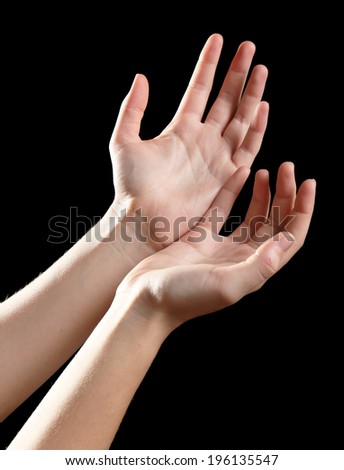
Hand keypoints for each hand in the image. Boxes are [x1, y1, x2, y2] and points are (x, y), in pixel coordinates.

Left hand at [109, 34, 268, 247]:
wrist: (143, 220)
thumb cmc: (130, 186)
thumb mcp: (124, 142)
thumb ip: (132, 110)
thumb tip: (141, 76)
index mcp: (180, 129)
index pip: (199, 89)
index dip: (209, 65)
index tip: (219, 39)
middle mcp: (202, 140)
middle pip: (225, 100)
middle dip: (237, 74)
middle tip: (249, 47)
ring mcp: (216, 157)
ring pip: (240, 120)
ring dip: (251, 96)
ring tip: (260, 70)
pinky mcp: (227, 177)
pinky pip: (246, 149)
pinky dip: (256, 130)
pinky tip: (262, 108)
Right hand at [116, 163, 315, 328]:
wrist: (145, 298)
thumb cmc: (183, 297)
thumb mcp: (225, 285)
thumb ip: (256, 268)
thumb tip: (284, 244)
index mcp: (254, 268)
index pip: (290, 236)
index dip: (303, 211)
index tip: (308, 183)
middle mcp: (243, 257)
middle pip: (274, 222)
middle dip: (285, 195)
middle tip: (287, 167)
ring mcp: (222, 246)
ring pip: (252, 215)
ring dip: (264, 194)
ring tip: (268, 171)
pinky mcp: (202, 237)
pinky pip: (223, 210)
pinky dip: (233, 191)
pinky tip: (240, 173)